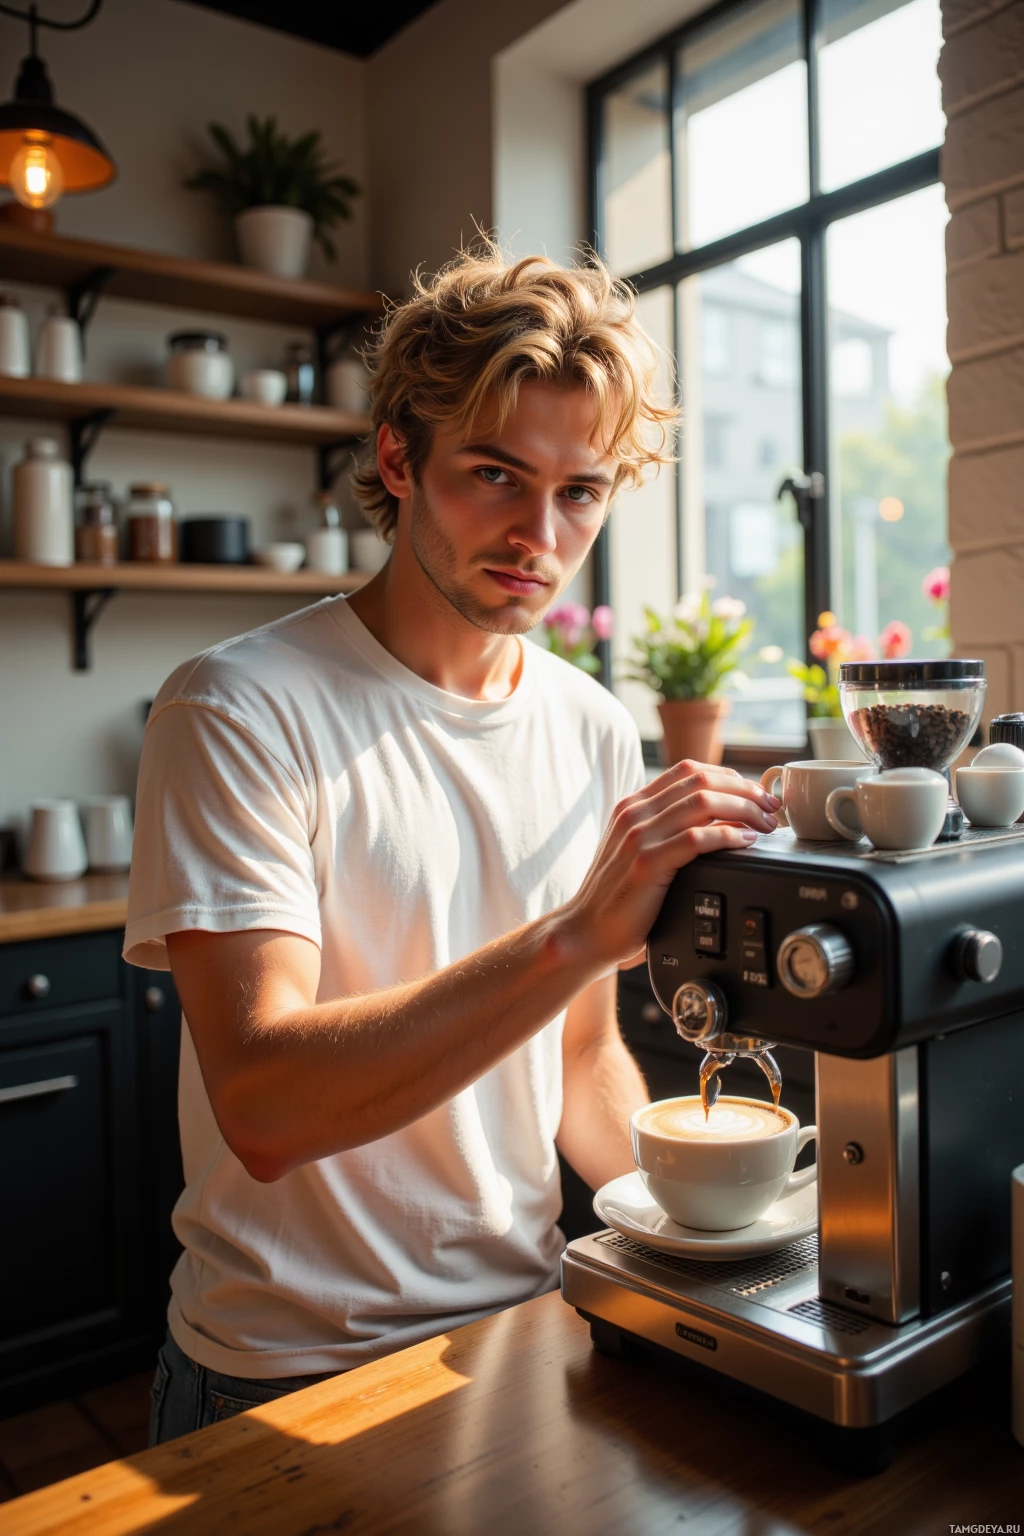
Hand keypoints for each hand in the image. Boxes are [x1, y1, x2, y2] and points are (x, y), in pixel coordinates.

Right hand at [562, 760, 779, 969]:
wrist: (586, 931)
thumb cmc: (617, 898)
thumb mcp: (636, 850)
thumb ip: (664, 829)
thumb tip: (717, 821)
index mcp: (633, 805)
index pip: (688, 770)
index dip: (729, 776)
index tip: (755, 793)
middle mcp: (635, 813)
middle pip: (701, 780)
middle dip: (745, 790)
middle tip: (770, 808)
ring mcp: (639, 836)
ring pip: (704, 803)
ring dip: (744, 810)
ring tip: (765, 825)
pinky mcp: (647, 863)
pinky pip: (697, 838)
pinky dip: (728, 836)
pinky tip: (745, 843)